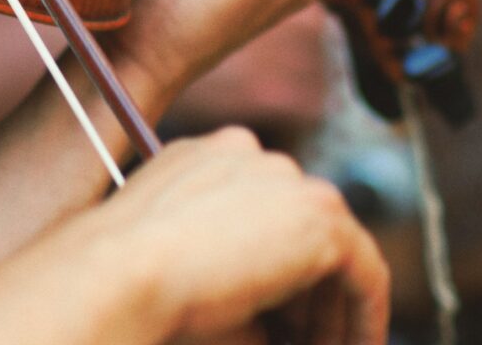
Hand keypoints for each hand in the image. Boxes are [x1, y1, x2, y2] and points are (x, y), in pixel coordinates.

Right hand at [97, 127, 389, 343]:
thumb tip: (284, 328)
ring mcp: (284, 177)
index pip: (257, 211)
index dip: (271, 273)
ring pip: (333, 249)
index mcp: (200, 159)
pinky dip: (362, 317)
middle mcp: (243, 154)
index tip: (274, 324)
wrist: (119, 274)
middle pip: (297, 226)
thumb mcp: (184, 273)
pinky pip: (362, 270)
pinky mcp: (318, 213)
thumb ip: (234, 281)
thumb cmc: (132, 285)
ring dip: (331, 311)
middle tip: (302, 343)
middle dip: (305, 294)